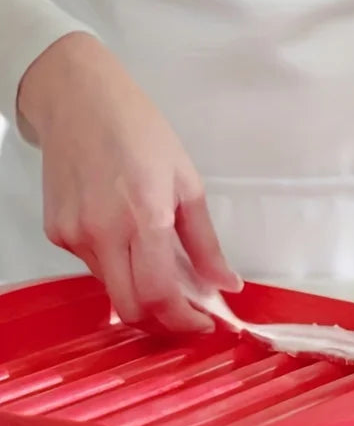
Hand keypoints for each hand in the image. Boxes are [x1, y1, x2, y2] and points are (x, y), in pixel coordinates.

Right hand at [17, 32, 241, 332]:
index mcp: (144, 217)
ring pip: (111, 288)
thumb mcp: (187, 182)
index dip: (183, 321)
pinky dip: (118, 266)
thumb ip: (205, 242)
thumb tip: (225, 282)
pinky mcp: (56, 233)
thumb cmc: (138, 131)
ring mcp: (73, 235)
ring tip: (162, 264)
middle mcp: (102, 233)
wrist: (80, 101)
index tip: (203, 323)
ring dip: (140, 289)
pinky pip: (93, 266)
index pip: (159, 296)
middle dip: (162, 318)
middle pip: (130, 307)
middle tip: (187, 309)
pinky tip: (130, 239)